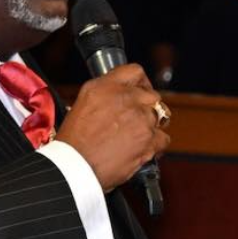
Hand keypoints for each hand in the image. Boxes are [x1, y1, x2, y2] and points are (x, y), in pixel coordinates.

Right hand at [55, 65, 168, 190]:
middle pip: (151, 95)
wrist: (76, 167)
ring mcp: (140, 118)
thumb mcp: (82, 103)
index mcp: (106, 87)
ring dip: (149, 127)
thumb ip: (105, 92)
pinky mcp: (149, 139)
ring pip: (159, 117)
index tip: (141, 91)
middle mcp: (125, 99)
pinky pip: (163, 138)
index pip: (135, 71)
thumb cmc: (74, 142)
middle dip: (147, 107)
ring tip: (133, 138)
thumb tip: (120, 92)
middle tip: (137, 120)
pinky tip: (141, 148)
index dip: (141, 82)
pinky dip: (155, 144)